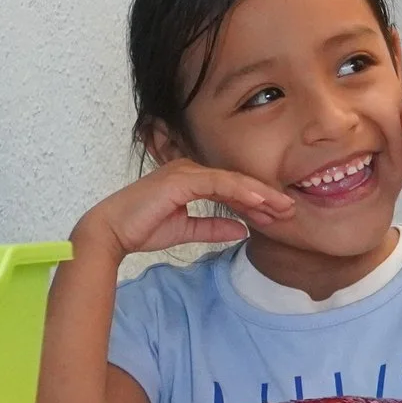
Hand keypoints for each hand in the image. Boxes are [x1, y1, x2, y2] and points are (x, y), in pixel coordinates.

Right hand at [73, 161, 292, 262]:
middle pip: (237, 181)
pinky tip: (259, 202)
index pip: (232, 188)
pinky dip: (241, 191)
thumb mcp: (186, 230)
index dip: (257, 201)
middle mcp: (191, 170)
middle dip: (266, 196)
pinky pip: (218, 183)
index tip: (279, 214)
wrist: (111, 232)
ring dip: (260, 194)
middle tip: (291, 209)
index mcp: (192, 179)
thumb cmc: (142, 228)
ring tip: (283, 207)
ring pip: (232, 180)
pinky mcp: (181, 179)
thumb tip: (241, 229)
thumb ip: (213, 227)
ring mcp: (186, 172)